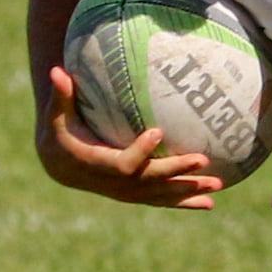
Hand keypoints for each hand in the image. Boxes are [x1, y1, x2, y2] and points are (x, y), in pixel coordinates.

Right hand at [36, 66, 220, 208]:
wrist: (61, 166)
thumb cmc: (62, 133)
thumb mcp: (57, 116)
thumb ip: (61, 96)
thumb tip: (55, 69)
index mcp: (98, 164)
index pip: (123, 162)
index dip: (140, 150)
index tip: (158, 132)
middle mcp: (115, 183)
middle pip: (150, 179)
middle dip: (177, 170)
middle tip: (202, 159)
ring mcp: (127, 192)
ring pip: (161, 194)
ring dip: (190, 190)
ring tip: (217, 185)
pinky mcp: (136, 195)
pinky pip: (163, 201)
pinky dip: (186, 203)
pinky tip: (210, 203)